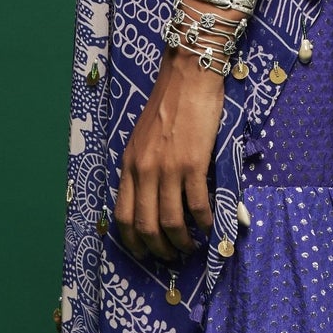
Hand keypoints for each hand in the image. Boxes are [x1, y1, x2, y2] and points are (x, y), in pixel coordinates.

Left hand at [115, 48, 225, 260]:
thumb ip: (146, 167)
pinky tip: (210, 226)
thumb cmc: (169, 105)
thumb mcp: (144, 139)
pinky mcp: (192, 163)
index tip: (143, 252)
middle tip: (171, 256)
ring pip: (170, 222)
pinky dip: (204, 222)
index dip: (132, 240)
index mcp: (129, 164)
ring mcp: (167, 168)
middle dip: (158, 249)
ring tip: (191, 246)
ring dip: (182, 242)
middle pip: (145, 225)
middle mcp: (144, 170)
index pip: (122, 215)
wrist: (188, 76)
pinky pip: (196, 205)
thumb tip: (157, 197)